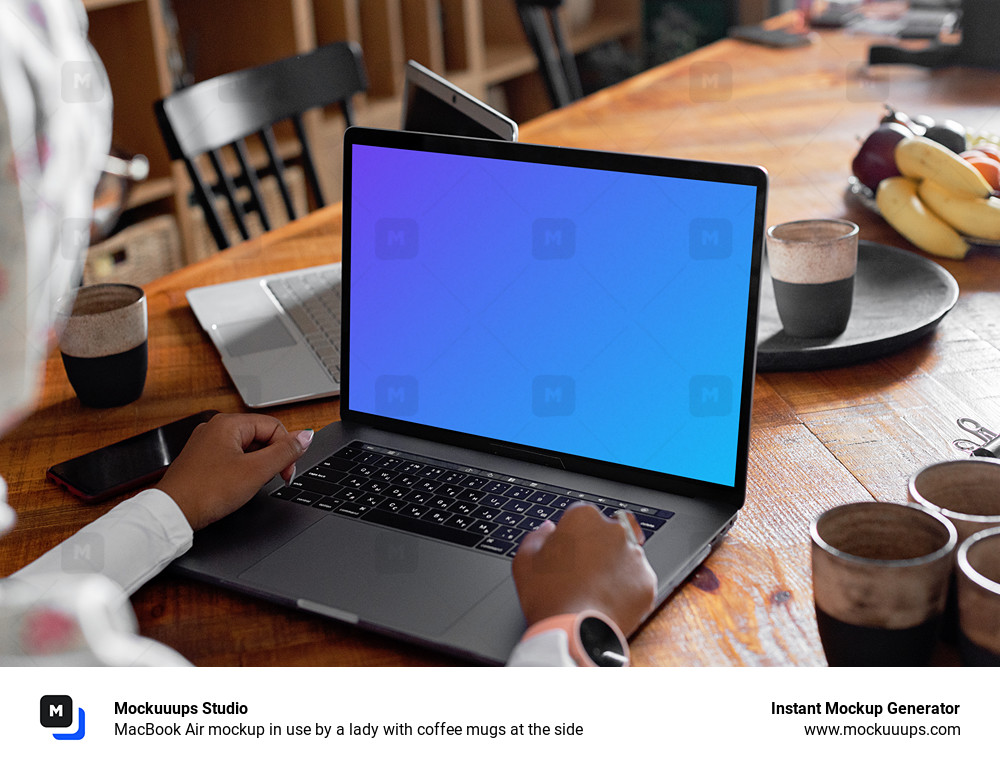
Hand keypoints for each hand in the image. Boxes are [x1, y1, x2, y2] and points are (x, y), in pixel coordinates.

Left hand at [156, 413, 312, 530]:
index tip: (286, 473)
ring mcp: (207, 443)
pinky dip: (241, 470)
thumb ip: (285, 452)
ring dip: (257, 465)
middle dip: (271, 458)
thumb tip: (306, 436)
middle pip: (261, 436)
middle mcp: (215, 428)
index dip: (286, 450)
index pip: (274, 427)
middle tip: (271, 479)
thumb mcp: (256, 471)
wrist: (172, 514)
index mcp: (228, 423)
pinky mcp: (202, 459)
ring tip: (249, 484)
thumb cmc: (206, 492)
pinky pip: (233, 458)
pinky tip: (236, 486)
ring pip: (247, 448)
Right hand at [512, 503, 656, 635]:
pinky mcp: (647, 581)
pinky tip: (607, 601)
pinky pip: (637, 580)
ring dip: (614, 567)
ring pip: (626, 555)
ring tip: (595, 590)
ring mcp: (634, 556)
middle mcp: (614, 530)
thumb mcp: (525, 560)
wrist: (574, 632)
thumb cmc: (547, 595)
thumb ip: (538, 536)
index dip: (573, 536)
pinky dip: (626, 589)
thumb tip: (548, 529)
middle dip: (598, 546)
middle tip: (583, 571)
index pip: (582, 517)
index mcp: (584, 518)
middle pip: (608, 532)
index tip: (568, 552)